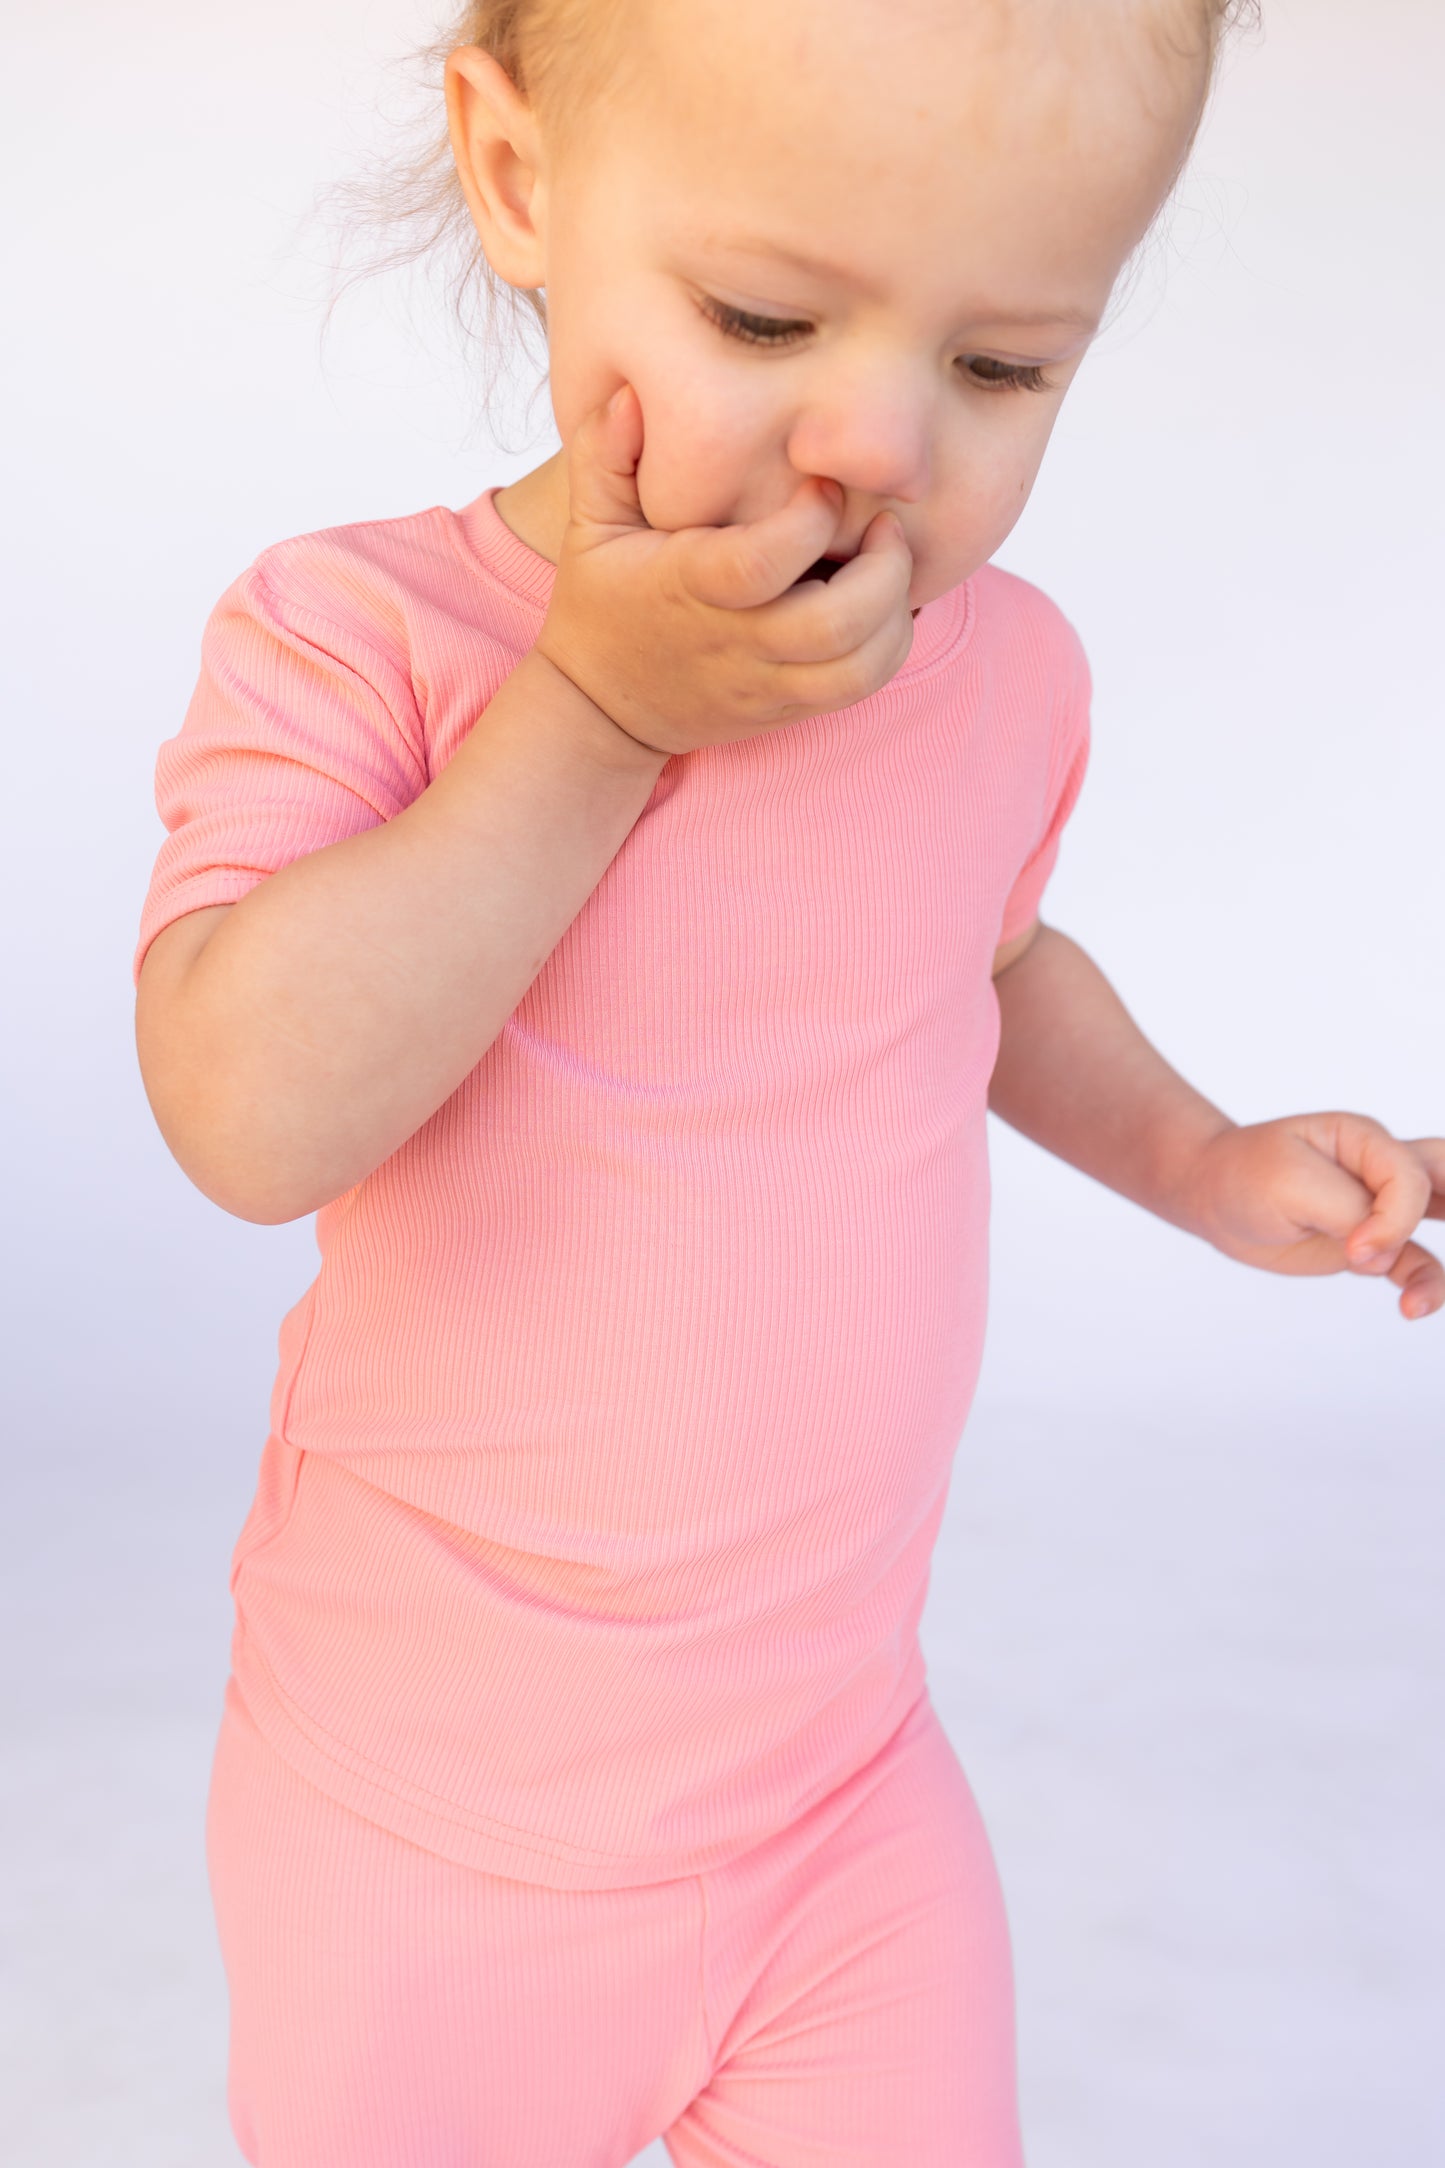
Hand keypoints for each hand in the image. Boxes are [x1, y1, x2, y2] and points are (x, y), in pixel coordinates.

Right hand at [533, 381, 916, 758]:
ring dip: (895, 613)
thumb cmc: (602, 604)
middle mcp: (734, 641)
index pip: (762, 563)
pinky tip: (881, 609)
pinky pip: (858, 691)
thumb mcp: (588, 525)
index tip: (823, 485)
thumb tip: (630, 397)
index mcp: (688, 587)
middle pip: (833, 625)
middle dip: (884, 569)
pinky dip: (889, 649)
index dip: (810, 520)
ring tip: (890, 568)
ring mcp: (764, 681)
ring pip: (857, 667)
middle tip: (886, 526)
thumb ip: (604, 455)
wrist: (602, 711)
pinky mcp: (786, 708)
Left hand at [1183, 1112, 1444, 1321]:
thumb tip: (1384, 1258)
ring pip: (1444, 1219)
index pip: (1407, 1177)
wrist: (1212, 1196)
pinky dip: (1424, 1287)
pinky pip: (1415, 1265)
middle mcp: (1383, 1168)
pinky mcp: (1370, 1245)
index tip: (1355, 1250)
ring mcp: (1381, 1207)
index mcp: (1366, 1139)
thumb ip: (1349, 1214)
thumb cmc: (1246, 1175)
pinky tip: (1415, 1310)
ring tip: (1435, 1292)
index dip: (1392, 1219)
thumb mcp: (1291, 1184)